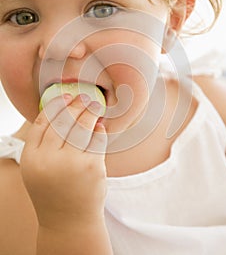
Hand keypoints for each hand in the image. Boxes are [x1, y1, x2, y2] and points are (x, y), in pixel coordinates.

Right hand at [20, 94, 107, 230]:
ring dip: (90, 112)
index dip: (55, 105)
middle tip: (83, 98)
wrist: (69, 221)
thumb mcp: (37, 168)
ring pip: (82, 126)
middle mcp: (48, 159)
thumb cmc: (53, 191)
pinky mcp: (92, 167)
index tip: (65, 97)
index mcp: (31, 158)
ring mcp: (71, 163)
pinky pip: (97, 139)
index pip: (42, 121)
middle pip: (63, 120)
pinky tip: (100, 126)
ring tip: (95, 106)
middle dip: (75, 105)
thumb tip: (63, 111)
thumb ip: (44, 144)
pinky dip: (99, 130)